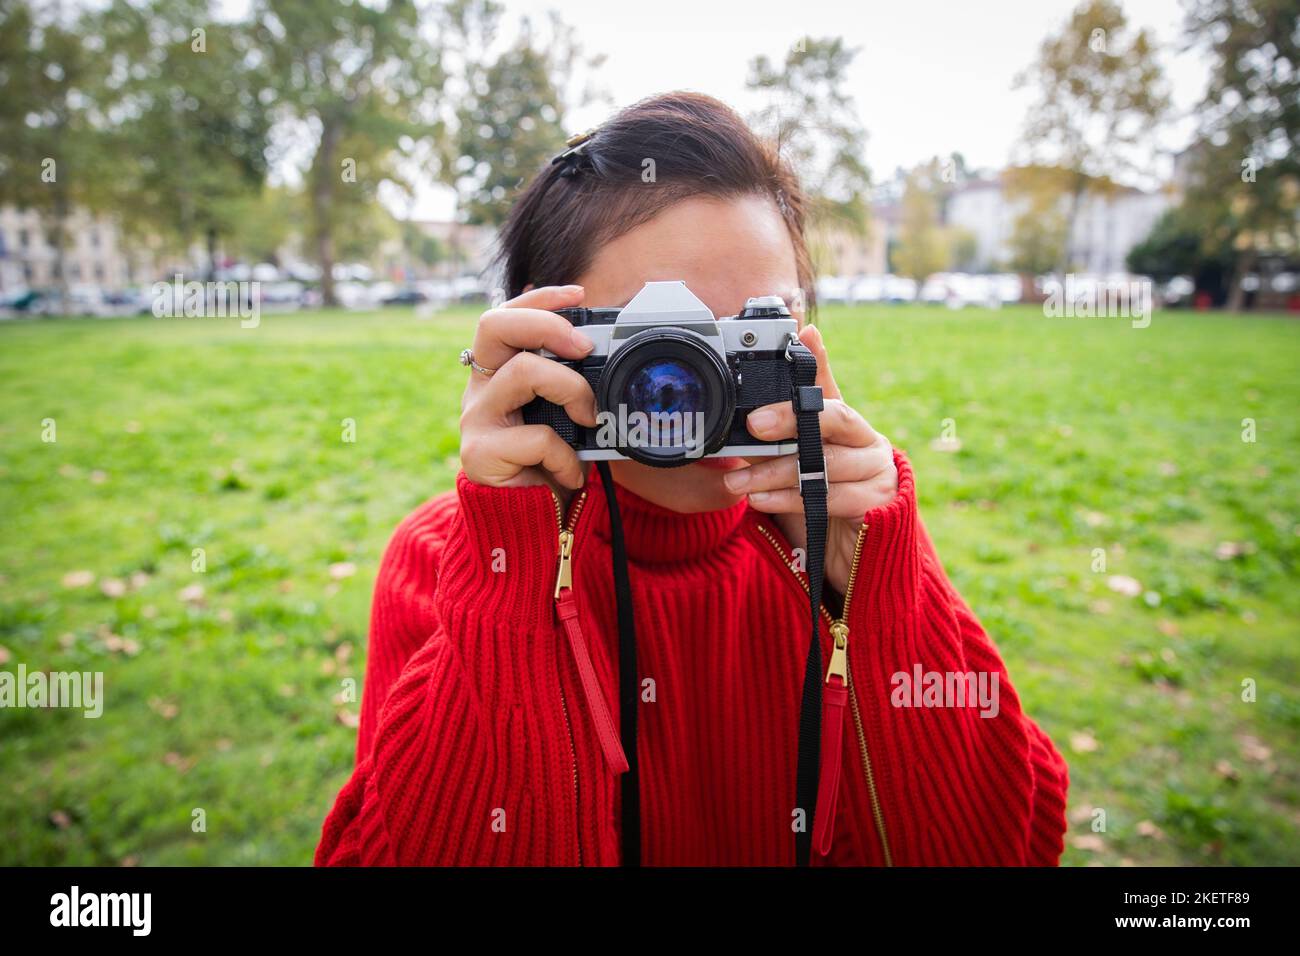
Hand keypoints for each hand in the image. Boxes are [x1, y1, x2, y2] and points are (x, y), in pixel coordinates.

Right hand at [459, 285, 597, 503]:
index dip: (539, 298)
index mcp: (497, 375)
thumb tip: (611, 357)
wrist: (526, 528)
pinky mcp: (480, 455)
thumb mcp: (563, 419)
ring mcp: (476, 420)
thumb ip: (571, 388)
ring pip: (522, 372)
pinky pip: (535, 437)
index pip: (504, 317)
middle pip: (494, 325)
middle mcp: (479, 390)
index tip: (580, 294)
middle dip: (546, 324)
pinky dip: (565, 455)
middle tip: (584, 347)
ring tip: (589, 419)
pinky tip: (571, 475)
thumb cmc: (546, 469)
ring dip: (571, 390)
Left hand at [723, 324, 896, 595]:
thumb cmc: (819, 509)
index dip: (818, 360)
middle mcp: (869, 441)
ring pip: (825, 463)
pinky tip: (759, 500)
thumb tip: (743, 411)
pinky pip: (830, 497)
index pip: (829, 387)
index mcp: (848, 426)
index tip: (801, 336)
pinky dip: (789, 499)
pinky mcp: (880, 502)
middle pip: (832, 420)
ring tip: (737, 481)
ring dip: (775, 472)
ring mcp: (879, 471)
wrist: (851, 562)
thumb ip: (775, 440)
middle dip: (789, 419)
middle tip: (752, 425)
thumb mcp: (793, 469)